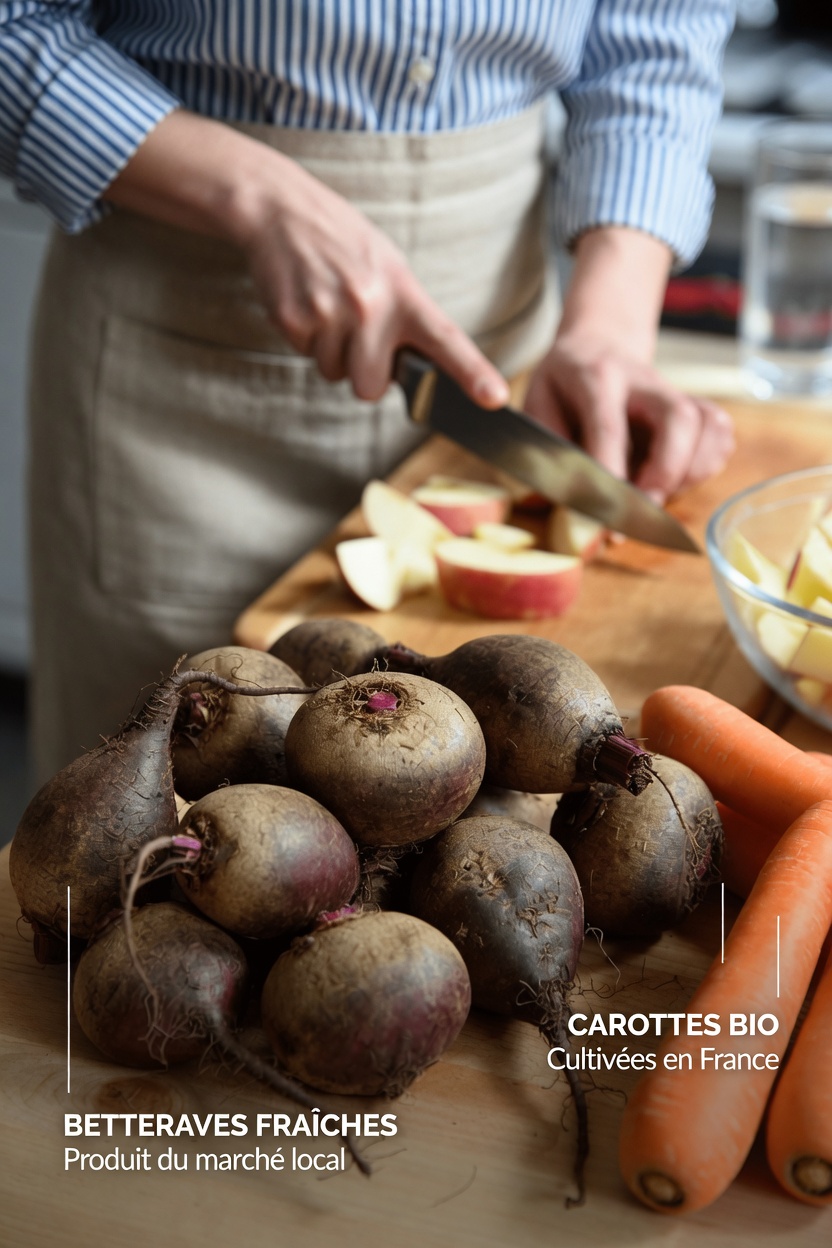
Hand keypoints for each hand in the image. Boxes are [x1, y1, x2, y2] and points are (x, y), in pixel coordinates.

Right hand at [105, 111, 508, 407]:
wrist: (281, 209)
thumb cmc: (341, 242)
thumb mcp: (388, 266)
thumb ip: (405, 316)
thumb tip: (415, 369)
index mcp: (403, 292)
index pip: (446, 339)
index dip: (472, 373)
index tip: (494, 397)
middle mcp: (371, 306)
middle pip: (370, 388)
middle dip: (362, 372)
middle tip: (354, 332)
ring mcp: (330, 314)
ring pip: (335, 375)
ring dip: (331, 353)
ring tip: (327, 306)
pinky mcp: (294, 320)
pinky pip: (305, 356)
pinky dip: (304, 338)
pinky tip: (306, 302)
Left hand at [523, 334, 734, 502]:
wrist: (596, 347)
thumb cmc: (562, 385)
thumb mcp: (537, 405)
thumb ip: (547, 449)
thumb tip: (548, 501)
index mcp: (597, 376)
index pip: (609, 427)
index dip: (610, 475)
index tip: (604, 516)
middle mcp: (644, 380)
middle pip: (680, 418)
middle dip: (667, 471)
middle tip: (645, 508)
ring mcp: (675, 392)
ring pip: (709, 428)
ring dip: (692, 472)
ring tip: (660, 496)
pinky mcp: (696, 406)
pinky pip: (720, 435)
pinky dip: (707, 465)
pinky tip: (678, 479)